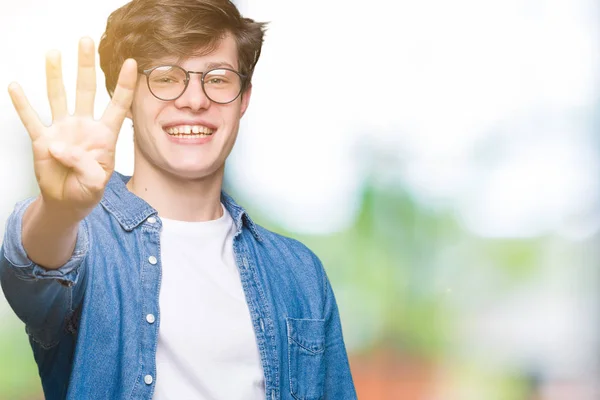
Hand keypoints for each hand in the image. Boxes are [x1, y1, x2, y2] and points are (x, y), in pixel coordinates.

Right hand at [8, 37, 136, 219]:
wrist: (67, 202)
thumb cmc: (87, 190)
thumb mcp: (96, 184)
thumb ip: (86, 166)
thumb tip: (60, 147)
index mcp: (105, 135)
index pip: (118, 105)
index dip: (124, 85)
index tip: (131, 63)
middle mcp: (84, 126)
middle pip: (86, 90)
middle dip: (86, 66)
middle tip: (85, 42)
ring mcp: (62, 130)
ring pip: (59, 97)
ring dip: (55, 76)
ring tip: (54, 54)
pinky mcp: (42, 139)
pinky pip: (31, 119)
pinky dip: (22, 104)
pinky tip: (15, 86)